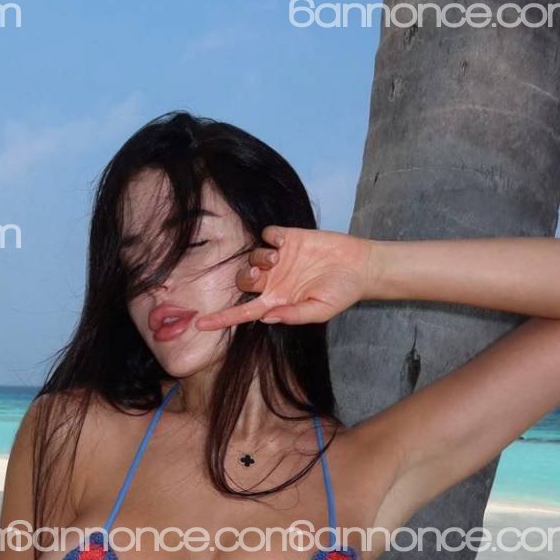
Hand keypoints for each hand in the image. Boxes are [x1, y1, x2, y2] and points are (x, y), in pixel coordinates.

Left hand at [193, 227, 374, 330]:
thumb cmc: (341, 293)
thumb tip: (267, 317)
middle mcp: (274, 281)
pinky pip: (268, 234)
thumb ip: (294, 315)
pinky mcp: (289, 239)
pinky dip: (271, 237)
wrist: (361, 267)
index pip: (242, 313)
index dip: (221, 319)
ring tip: (278, 257)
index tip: (199, 324)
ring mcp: (280, 260)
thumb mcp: (320, 311)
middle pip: (242, 281)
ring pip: (252, 257)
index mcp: (277, 301)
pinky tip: (285, 241)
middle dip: (245, 277)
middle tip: (260, 274)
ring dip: (259, 257)